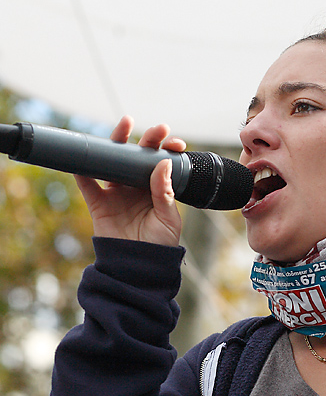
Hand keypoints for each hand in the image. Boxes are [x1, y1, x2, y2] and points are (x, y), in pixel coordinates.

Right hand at [75, 115, 183, 245]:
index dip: (166, 150)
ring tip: (124, 127)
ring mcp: (116, 193)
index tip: (173, 142)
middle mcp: (136, 187)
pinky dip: (82, 169)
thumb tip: (164, 163)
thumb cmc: (159, 245)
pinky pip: (87, 183)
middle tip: (155, 130)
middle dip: (146, 140)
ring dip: (115, 143)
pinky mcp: (98, 203)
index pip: (161, 164)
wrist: (138, 268)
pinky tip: (84, 155)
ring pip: (113, 162)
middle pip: (138, 157)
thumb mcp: (169, 219)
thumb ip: (165, 192)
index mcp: (156, 189)